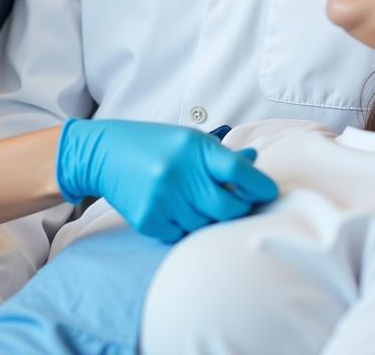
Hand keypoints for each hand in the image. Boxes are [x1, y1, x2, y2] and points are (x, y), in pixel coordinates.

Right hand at [55, 119, 277, 241]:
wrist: (105, 153)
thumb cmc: (154, 144)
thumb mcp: (188, 140)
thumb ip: (221, 155)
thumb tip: (254, 158)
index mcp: (193, 147)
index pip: (238, 170)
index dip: (259, 184)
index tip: (269, 192)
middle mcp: (179, 173)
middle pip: (228, 208)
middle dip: (238, 208)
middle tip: (236, 203)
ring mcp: (163, 198)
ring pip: (206, 225)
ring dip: (207, 218)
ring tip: (193, 199)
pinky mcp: (149, 219)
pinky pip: (181, 235)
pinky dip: (183, 226)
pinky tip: (172, 208)